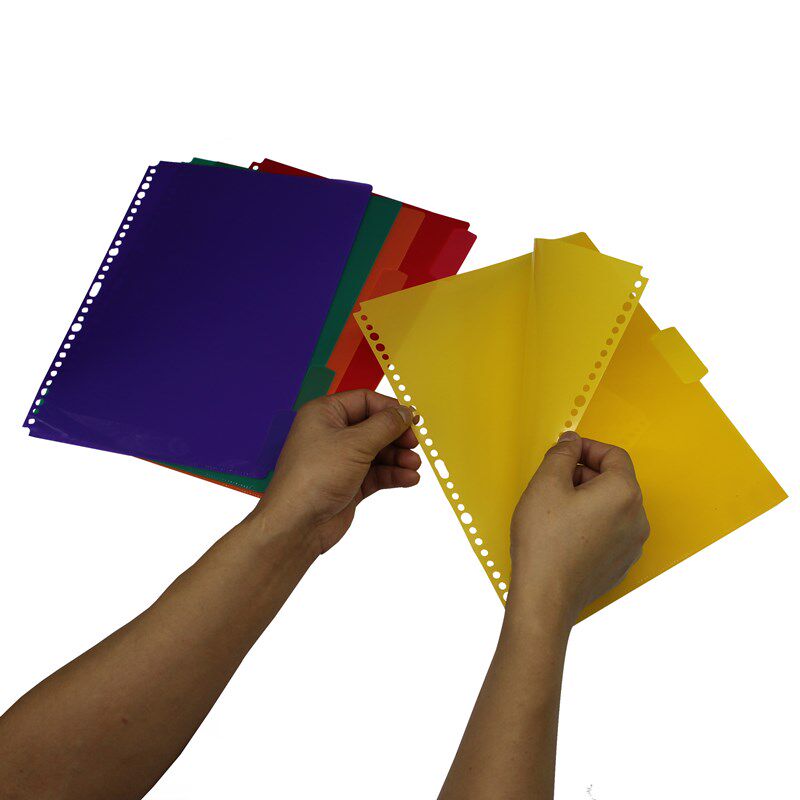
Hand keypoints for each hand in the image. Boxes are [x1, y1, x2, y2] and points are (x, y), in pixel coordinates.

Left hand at [255, 390, 420, 555]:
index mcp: (324, 414)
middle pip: (374, 426)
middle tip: (414, 444)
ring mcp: (340, 460)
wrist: (297, 524)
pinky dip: (394, 474)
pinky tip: (408, 478)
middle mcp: (331, 434)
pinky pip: (377, 473)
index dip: (390, 408)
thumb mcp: (356, 443)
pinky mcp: (348, 483)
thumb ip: (385, 426)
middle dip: (397, 436)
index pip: (364, 400)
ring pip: (378, 452)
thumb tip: (405, 413)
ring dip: (399, 458)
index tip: (412, 419)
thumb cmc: (312, 478)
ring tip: (413, 465)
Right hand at [509, 431, 648, 623]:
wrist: (545, 596)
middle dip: (586, 474)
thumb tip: (571, 442)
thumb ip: (562, 454)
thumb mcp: (546, 484)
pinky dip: (592, 522)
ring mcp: (632, 544)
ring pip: (613, 506)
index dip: (587, 448)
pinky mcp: (621, 563)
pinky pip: (611, 530)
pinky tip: (564, 532)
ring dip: (588, 499)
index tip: (565, 452)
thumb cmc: (545, 542)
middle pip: (615, 480)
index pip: (614, 455)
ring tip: (556, 509)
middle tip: (554, 481)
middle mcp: (637, 518)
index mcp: (624, 493)